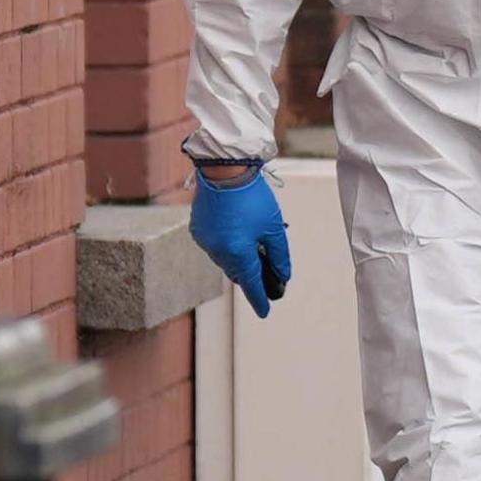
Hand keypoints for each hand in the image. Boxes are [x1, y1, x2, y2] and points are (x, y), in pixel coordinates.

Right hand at [190, 166, 293, 317]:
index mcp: (237, 253)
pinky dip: (226, 244)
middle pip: (238, 272)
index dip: (260, 299)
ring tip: (252, 243)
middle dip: (251, 273)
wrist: (224, 169)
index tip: (265, 311)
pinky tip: (236, 231)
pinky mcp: (198, 229)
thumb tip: (282, 275)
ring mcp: (205, 241)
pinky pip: (214, 246)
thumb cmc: (252, 196)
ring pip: (225, 260)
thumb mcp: (273, 227)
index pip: (251, 284)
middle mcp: (218, 252)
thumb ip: (279, 255)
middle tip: (266, 269)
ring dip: (239, 257)